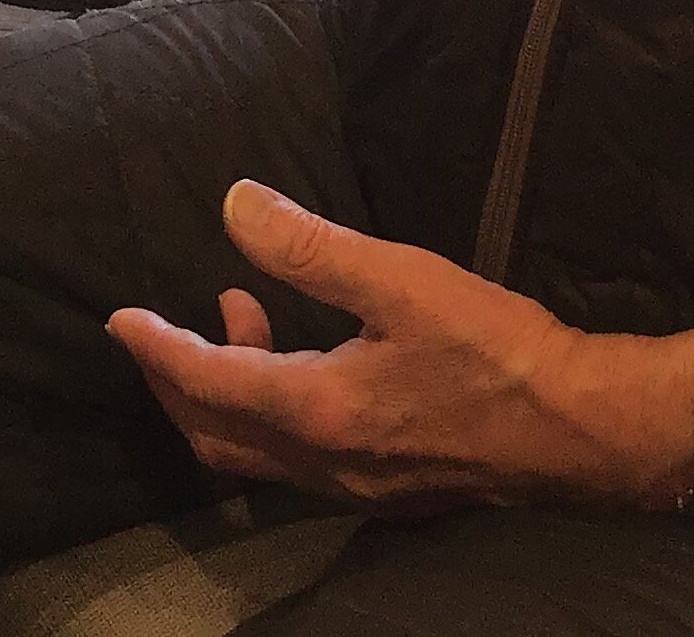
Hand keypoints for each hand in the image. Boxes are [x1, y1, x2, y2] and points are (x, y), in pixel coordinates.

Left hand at [107, 180, 693, 513]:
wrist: (575, 430)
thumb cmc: (493, 350)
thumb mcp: (401, 280)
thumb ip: (311, 247)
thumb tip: (235, 207)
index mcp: (316, 410)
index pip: (207, 383)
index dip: (157, 350)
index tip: (118, 320)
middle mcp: (320, 462)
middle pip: (213, 435)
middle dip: (175, 381)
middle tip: (158, 327)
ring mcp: (350, 485)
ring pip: (250, 454)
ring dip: (221, 394)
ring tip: (239, 316)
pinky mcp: (379, 487)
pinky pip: (288, 460)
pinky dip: (263, 414)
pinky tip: (297, 362)